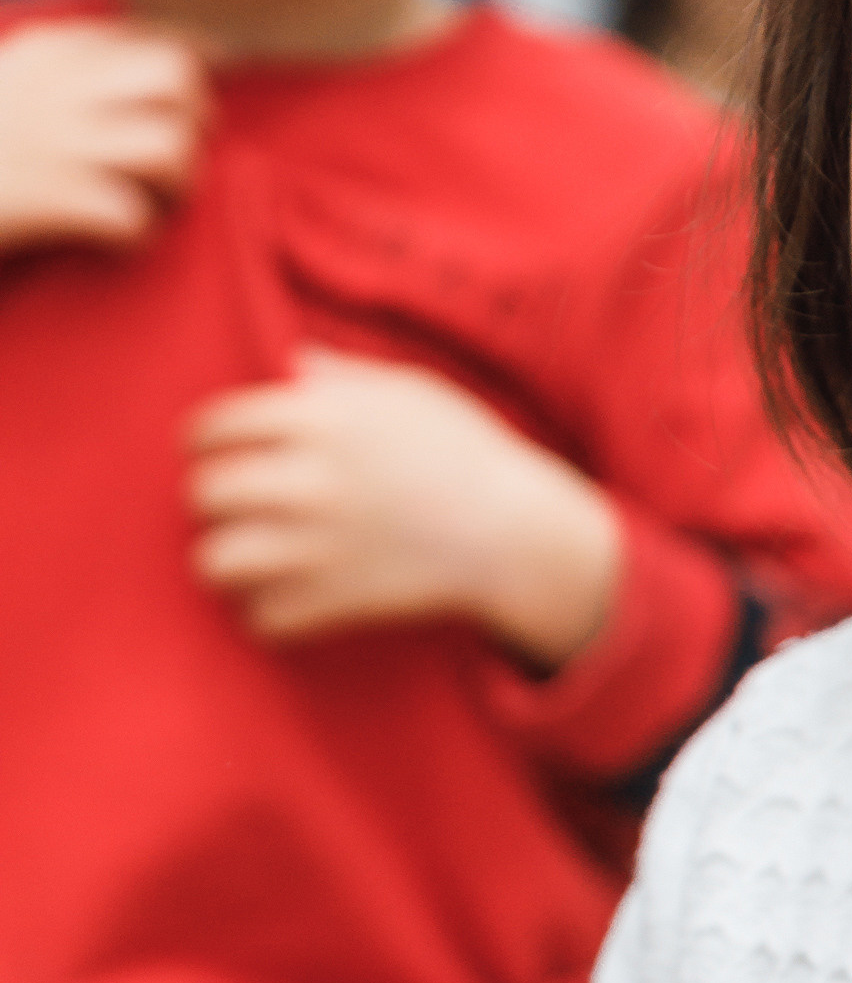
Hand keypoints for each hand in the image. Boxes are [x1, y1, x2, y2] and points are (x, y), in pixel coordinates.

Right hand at [0, 19, 204, 252]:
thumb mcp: (15, 81)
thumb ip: (70, 66)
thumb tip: (183, 56)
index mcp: (46, 50)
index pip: (154, 37)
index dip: (196, 65)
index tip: (201, 97)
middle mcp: (54, 86)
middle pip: (178, 80)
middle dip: (193, 123)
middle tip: (168, 160)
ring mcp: (49, 141)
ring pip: (169, 146)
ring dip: (174, 185)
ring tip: (147, 202)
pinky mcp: (43, 199)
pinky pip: (132, 216)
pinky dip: (136, 235)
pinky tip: (116, 239)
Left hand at [184, 347, 622, 661]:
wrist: (517, 533)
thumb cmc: (468, 454)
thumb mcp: (411, 391)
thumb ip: (341, 377)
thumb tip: (293, 364)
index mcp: (321, 419)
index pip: (214, 426)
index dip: (204, 440)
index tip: (213, 452)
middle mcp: (309, 480)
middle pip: (205, 493)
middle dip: (211, 500)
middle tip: (231, 507)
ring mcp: (319, 546)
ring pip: (216, 561)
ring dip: (223, 561)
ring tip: (242, 559)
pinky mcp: (336, 602)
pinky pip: (261, 617)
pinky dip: (264, 613)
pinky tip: (282, 600)